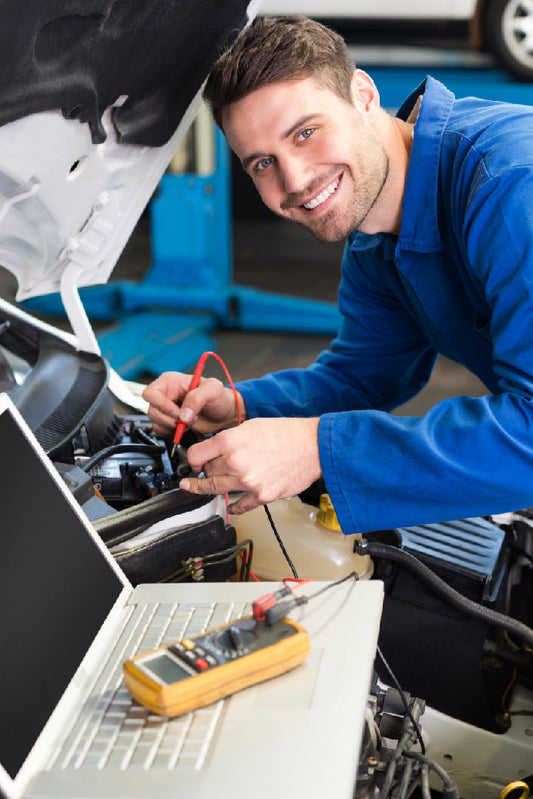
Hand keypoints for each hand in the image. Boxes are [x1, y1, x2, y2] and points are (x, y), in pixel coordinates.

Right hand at [142, 371, 245, 437]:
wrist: (224, 414)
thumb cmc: (219, 397)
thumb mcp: (213, 389)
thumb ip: (197, 398)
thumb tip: (182, 414)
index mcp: (170, 381)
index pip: (151, 393)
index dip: (161, 405)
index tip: (177, 412)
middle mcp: (165, 394)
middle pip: (152, 411)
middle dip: (171, 419)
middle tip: (189, 419)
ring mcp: (166, 409)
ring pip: (156, 422)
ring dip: (173, 427)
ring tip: (190, 422)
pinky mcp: (168, 422)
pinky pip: (161, 431)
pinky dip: (173, 433)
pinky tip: (186, 428)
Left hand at [179, 417, 321, 513]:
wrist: (312, 447)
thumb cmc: (286, 433)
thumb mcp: (251, 426)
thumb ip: (229, 439)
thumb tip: (213, 450)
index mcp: (230, 440)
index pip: (196, 455)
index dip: (193, 459)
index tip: (193, 463)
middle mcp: (235, 461)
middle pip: (206, 472)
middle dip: (206, 471)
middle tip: (205, 471)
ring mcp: (247, 481)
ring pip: (216, 489)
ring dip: (209, 488)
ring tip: (199, 488)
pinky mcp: (261, 495)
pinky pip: (238, 506)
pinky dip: (232, 507)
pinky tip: (229, 506)